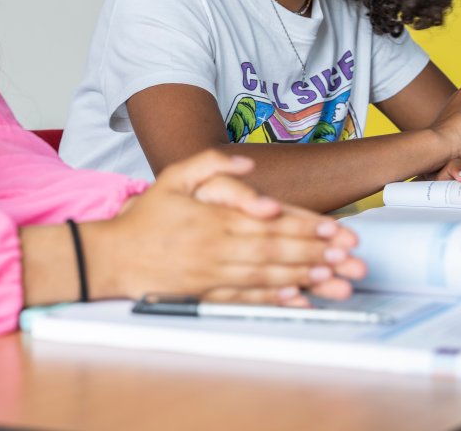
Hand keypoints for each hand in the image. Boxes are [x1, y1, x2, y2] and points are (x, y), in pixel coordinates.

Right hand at [84, 151, 364, 304]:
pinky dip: (274, 298)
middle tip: (348, 255)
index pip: (269, 221)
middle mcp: (216, 246)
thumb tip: (247, 161)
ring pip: (267, 274)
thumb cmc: (145, 218)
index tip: (335, 229)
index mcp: (213, 217)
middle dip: (316, 252)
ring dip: (304, 275)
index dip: (306, 225)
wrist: (112, 256)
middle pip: (275, 248)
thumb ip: (209, 163)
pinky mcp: (207, 294)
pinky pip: (246, 297)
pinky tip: (296, 297)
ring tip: (334, 276)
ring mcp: (212, 273)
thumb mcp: (172, 177)